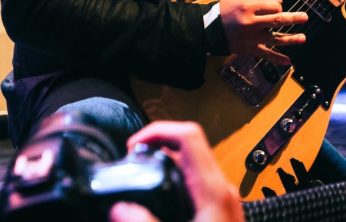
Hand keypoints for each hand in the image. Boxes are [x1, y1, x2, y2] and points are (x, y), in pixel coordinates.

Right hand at [109, 121, 243, 221]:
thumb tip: (121, 209)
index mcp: (214, 192)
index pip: (188, 136)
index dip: (157, 131)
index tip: (133, 145)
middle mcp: (223, 191)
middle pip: (188, 148)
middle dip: (156, 149)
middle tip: (131, 161)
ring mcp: (224, 202)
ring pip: (193, 166)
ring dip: (165, 167)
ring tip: (140, 179)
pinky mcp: (221, 214)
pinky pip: (196, 186)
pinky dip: (175, 184)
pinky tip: (158, 200)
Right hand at [220, 0, 307, 64]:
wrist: (208, 29)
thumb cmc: (223, 12)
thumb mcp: (240, 0)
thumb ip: (261, 1)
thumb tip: (279, 1)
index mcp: (249, 8)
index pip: (273, 6)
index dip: (278, 6)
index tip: (277, 8)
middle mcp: (252, 23)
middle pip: (278, 20)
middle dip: (293, 18)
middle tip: (305, 17)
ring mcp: (251, 38)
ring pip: (275, 39)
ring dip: (291, 39)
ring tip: (303, 38)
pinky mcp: (249, 49)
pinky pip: (266, 55)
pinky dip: (277, 59)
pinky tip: (287, 62)